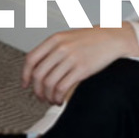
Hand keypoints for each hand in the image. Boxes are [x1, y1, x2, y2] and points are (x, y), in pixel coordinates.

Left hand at [21, 26, 138, 104]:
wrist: (113, 37)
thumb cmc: (91, 39)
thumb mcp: (68, 37)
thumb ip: (52, 49)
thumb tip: (37, 67)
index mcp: (55, 39)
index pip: (31, 59)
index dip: (25, 75)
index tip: (25, 84)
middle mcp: (61, 48)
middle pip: (38, 74)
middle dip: (37, 90)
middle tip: (40, 96)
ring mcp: (71, 58)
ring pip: (49, 83)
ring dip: (47, 96)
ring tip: (51, 100)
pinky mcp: (82, 69)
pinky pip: (62, 88)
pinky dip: (58, 97)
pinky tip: (60, 99)